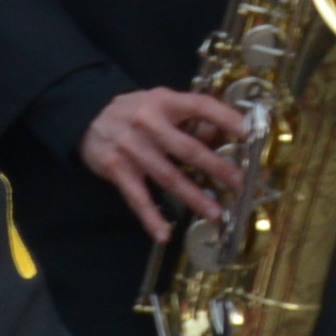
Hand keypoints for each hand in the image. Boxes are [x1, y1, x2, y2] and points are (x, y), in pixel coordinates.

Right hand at [82, 82, 256, 236]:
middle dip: (217, 168)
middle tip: (239, 184)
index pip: (201, 106)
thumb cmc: (134, 110)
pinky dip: (151, 217)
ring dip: (193, 197)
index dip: (226, 119)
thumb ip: (188, 116)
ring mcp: (131, 148)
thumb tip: (218, 136)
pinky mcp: (116, 169)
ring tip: (215, 212)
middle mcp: (148, 123)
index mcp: (165, 102)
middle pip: (188, 149)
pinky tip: (164, 234)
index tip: (249, 134)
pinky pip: (137, 197)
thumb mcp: (160, 101)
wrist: (85, 114)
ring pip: (168, 177)